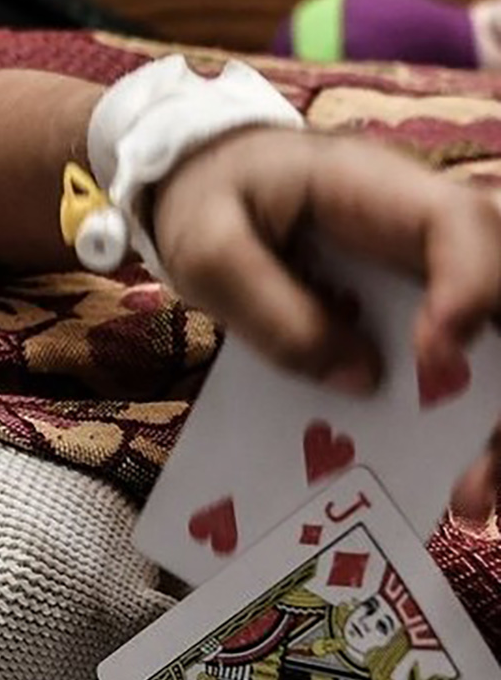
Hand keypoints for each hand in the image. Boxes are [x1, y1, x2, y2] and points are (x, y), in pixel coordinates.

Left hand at [149, 126, 500, 524]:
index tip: (436, 357)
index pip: (459, 224)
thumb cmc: (211, 198)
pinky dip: (465, 425)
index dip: (470, 286)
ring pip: (499, 346)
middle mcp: (429, 234)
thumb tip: (359, 379)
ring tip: (468, 498)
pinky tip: (449, 482)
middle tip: (474, 475)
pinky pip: (465, 371)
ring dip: (492, 422)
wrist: (208, 181)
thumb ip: (270, 306)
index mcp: (377, 190)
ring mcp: (436, 278)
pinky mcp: (425, 318)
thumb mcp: (208, 246)